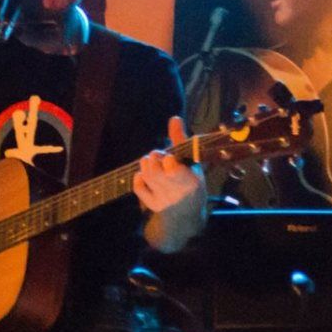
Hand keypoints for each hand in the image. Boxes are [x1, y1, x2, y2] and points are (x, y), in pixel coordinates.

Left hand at [135, 117, 206, 247]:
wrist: (188, 213)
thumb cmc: (191, 181)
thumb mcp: (192, 162)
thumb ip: (181, 140)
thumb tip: (174, 118)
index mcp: (190, 181)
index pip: (173, 169)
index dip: (167, 160)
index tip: (170, 157)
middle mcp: (176, 192)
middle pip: (155, 171)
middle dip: (153, 158)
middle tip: (158, 155)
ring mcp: (163, 199)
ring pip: (147, 176)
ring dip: (146, 164)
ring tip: (152, 162)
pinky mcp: (152, 204)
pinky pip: (138, 187)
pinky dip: (139, 177)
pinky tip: (145, 175)